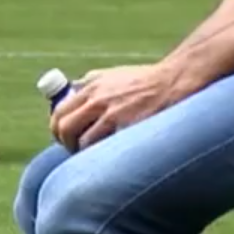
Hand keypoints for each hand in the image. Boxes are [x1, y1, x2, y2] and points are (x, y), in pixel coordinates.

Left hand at [49, 63, 191, 151]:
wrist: (175, 80)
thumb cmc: (146, 80)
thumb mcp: (113, 75)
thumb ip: (90, 83)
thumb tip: (71, 90)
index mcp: (90, 86)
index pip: (59, 112)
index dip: (57, 130)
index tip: (64, 139)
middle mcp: (97, 99)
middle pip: (65, 128)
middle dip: (66, 144)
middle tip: (76, 152)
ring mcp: (112, 113)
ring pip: (84, 142)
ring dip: (86, 154)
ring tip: (97, 159)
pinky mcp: (128, 126)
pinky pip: (106, 148)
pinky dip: (104, 157)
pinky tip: (113, 159)